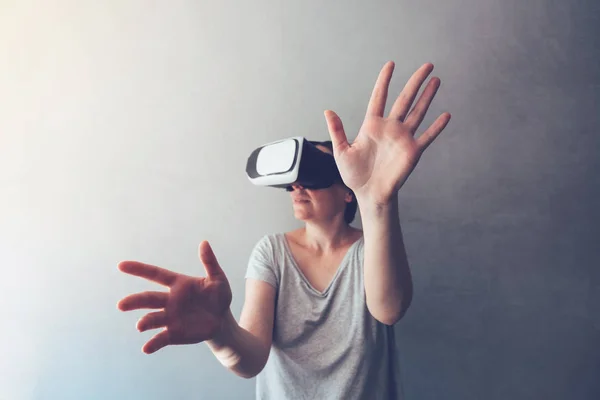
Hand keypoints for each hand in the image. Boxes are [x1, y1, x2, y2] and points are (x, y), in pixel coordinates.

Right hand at [117, 241, 231, 353]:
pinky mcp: (173, 334)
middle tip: (121, 305)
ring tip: (140, 326)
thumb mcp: (218, 279)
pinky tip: (146, 348)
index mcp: (178, 284)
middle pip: (148, 299)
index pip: (155, 274)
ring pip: (153, 319)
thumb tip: (204, 242)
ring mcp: (170, 318)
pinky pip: (160, 339)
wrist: (222, 322)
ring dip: (145, 322)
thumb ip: (209, 262)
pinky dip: (153, 343)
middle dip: (134, 301)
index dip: (139, 269)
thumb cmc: (218, 297)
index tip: (121, 265)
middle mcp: (169, 301)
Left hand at [324, 61, 451, 204]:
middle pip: (404, 99)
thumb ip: (337, 130)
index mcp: (371, 125)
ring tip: (436, 80)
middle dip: (415, 82)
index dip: (384, 81)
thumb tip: (328, 110)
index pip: (379, 97)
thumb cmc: (354, 174)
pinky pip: (427, 136)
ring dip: (428, 97)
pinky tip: (446, 115)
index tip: (390, 65)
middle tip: (427, 65)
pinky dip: (437, 127)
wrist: (368, 194)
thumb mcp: (341, 151)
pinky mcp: (412, 151)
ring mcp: (402, 138)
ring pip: (418, 112)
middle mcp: (389, 128)